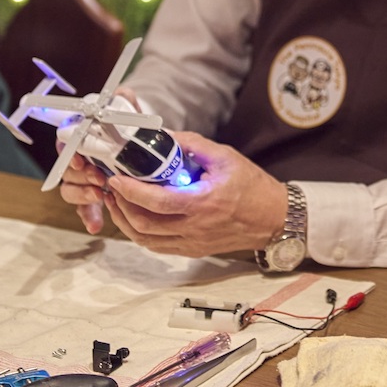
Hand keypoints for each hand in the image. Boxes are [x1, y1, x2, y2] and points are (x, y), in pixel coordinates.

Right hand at [55, 89, 138, 234]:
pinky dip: (89, 218)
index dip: (70, 155)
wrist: (139, 142)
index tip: (82, 161)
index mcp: (80, 139)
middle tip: (98, 178)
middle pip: (67, 172)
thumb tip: (119, 93)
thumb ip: (122, 100)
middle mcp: (77, 161)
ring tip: (100, 196)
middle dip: (80, 177)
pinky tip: (96, 226)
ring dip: (82, 195)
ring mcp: (83, 180)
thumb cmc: (127, 125)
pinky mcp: (93, 197)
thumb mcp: (126, 109)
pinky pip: (85, 210)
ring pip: (70, 191)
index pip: (65, 147)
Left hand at [100, 131, 288, 256]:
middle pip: (143, 225)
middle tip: (113, 187)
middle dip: (121, 206)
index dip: (131, 191)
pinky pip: (157, 246)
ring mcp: (192, 243)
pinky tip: (137, 216)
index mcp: (203, 203)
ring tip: (119, 202)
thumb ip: (192, 145)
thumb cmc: (253, 187)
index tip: (116, 178)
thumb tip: (163, 136)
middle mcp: (195, 228)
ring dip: (126, 221)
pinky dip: (141, 233)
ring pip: (145, 240)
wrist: (273, 219)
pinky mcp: (192, 250)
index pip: (157, 201)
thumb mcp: (225, 158)